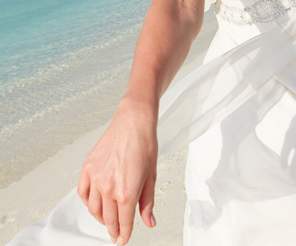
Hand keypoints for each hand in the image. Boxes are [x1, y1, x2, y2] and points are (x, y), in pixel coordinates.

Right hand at [78, 97, 157, 244]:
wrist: (133, 121)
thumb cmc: (145, 144)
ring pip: (93, 209)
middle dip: (112, 229)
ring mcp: (96, 178)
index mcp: (126, 192)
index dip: (124, 234)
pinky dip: (87, 202)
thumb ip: (147, 203)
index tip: (123, 240)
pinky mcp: (87, 167)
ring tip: (106, 219)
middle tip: (115, 234)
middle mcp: (108, 187)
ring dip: (100, 218)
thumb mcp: (151, 177)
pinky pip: (82, 192)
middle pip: (107, 219)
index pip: (123, 223)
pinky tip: (94, 203)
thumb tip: (149, 221)